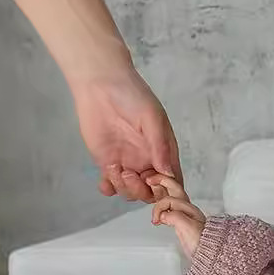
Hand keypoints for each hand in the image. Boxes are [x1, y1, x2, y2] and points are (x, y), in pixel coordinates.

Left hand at [70, 66, 180, 202]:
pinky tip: (104, 181)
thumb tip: (168, 174)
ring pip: (131, 192)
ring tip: (115, 168)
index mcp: (164, 153)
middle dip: (142, 191)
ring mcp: (127, 163)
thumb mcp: (152, 119)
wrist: (101, 82)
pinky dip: (108, 188)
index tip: (154, 181)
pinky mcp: (107, 161)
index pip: (172, 182)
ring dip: (124, 188)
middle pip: (151, 192)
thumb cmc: (133, 95)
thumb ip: (160, 147)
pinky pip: (110, 184)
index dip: (167, 190)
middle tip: (130, 175)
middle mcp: (148, 162)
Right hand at [149, 175, 205, 257]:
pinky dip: (162, 202)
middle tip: (149, 178)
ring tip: (152, 185)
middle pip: (174, 189)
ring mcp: (185, 214)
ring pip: (172, 195)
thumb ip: (174, 217)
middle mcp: (188, 209)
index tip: (156, 220)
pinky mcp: (182, 221)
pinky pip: (171, 206)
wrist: (210, 255)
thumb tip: (163, 215)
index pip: (169, 200)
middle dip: (162, 181)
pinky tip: (159, 205)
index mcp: (189, 209)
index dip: (159, 207)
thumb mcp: (188, 228)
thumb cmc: (202, 244)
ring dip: (161, 190)